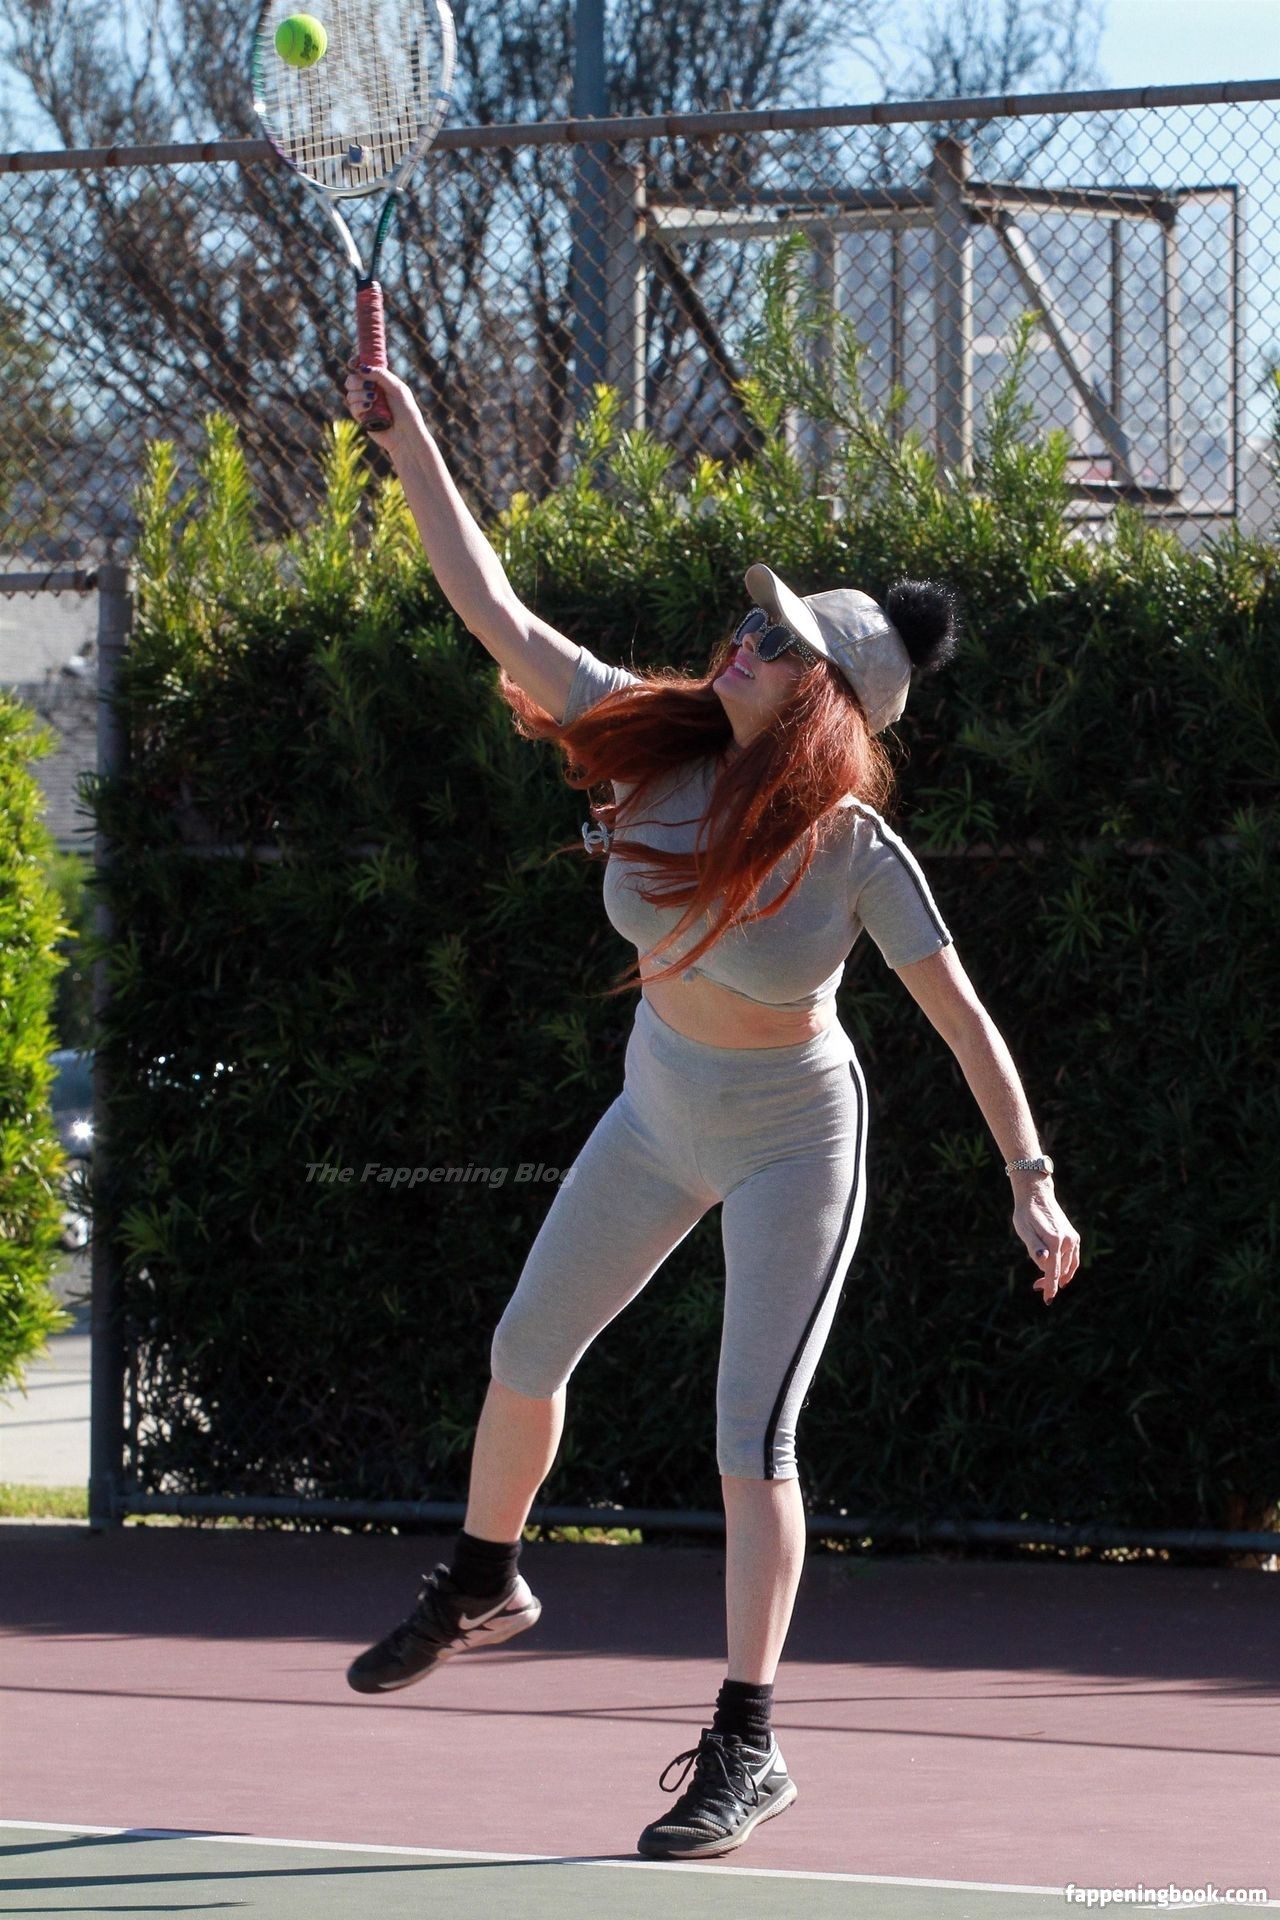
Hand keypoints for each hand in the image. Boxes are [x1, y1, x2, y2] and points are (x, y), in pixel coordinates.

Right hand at [342, 355, 423, 450]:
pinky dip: (359, 405)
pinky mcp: (362, 417)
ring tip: (373, 399)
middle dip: (357, 381)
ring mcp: (365, 404)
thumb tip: (361, 368)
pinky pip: (352, 407)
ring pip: (350, 393)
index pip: (362, 368)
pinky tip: (368, 407)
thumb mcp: (396, 388)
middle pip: (351, 379)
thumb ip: (380, 375)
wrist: (406, 435)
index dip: (355, 363)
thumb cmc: (406, 411)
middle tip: (370, 386)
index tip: (353, 363)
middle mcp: (370, 391)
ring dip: (359, 394)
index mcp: (380, 381)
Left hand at [1013, 1186, 1080, 1303]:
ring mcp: (1072, 1238)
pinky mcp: (1073, 1236)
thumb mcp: (1024, 1229)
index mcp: (1054, 1240)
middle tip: (1036, 1287)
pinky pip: (1073, 1258)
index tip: (1048, 1300)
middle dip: (1050, 1281)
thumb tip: (1043, 1261)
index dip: (1050, 1287)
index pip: (1052, 1271)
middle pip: (1060, 1270)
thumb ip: (1034, 1246)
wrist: (1036, 1194)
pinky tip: (1061, 1276)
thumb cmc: (1026, 1213)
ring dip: (1059, 1277)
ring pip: (1068, 1266)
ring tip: (1044, 1283)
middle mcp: (1067, 1240)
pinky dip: (1068, 1269)